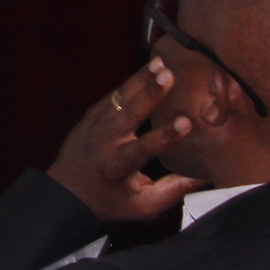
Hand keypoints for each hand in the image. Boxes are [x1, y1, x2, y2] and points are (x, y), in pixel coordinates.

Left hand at [46, 61, 202, 223]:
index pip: (144, 148)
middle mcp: (104, 141)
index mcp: (117, 165)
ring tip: (161, 63)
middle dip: (150, 93)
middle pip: (129, 113)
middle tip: (169, 74)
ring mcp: (94, 125)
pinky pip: (113, 96)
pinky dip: (130, 83)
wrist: (64, 191)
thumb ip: (172, 192)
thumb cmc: (108, 201)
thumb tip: (205, 178)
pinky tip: (147, 70)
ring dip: (141, 80)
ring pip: (120, 98)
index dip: (165, 136)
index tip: (186, 123)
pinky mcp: (91, 115)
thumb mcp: (142, 206)